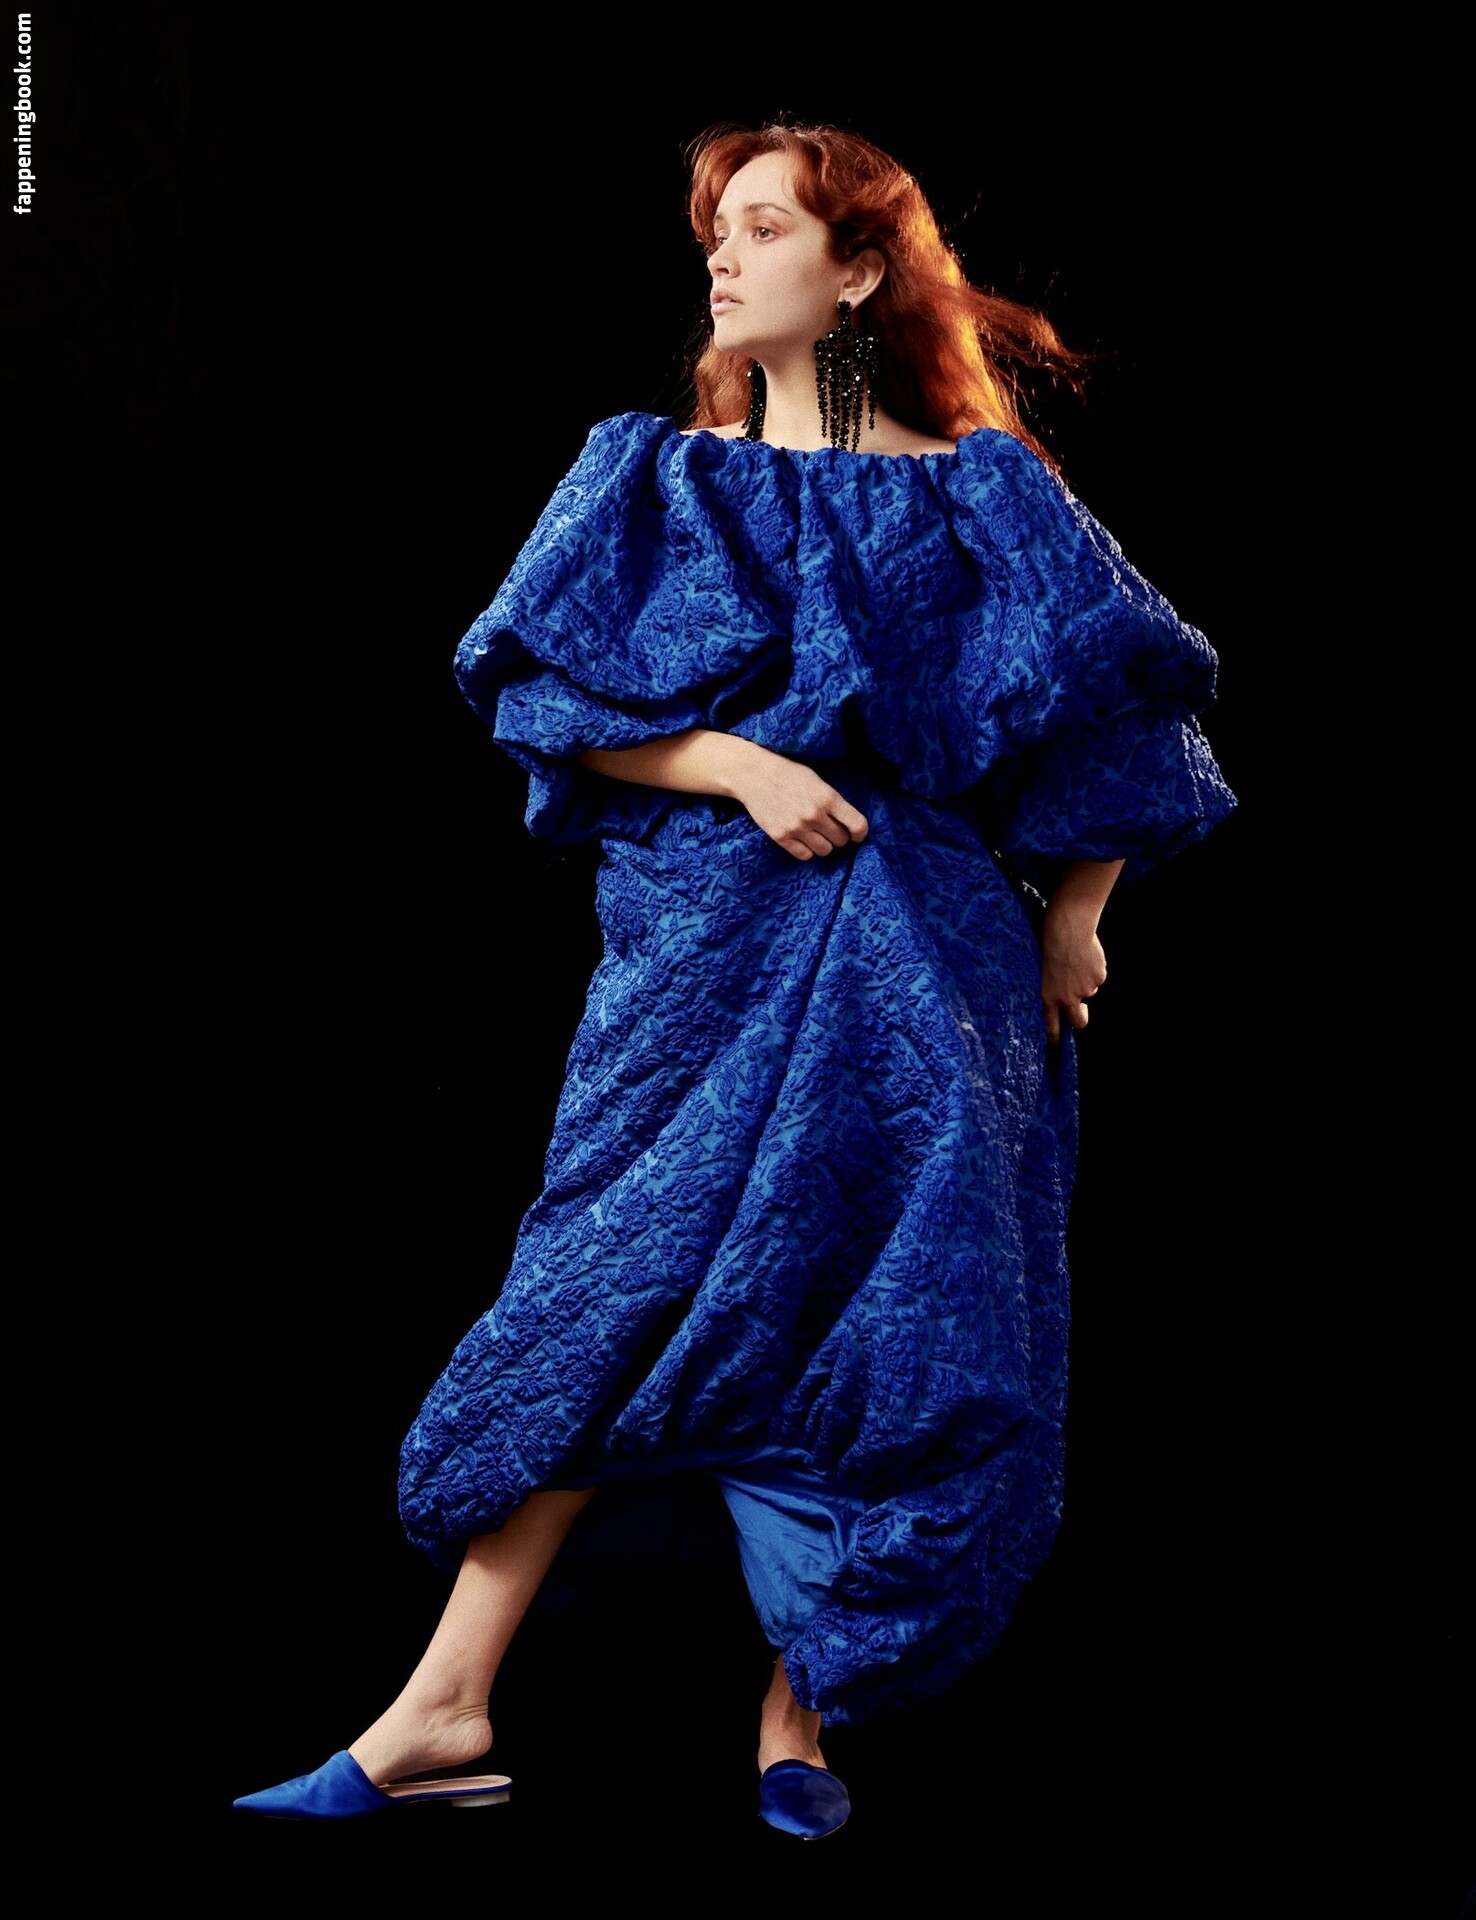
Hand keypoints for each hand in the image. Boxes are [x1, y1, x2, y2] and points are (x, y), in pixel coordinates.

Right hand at [732, 747, 868, 860]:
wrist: (754, 775)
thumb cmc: (787, 773)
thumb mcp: (817, 780)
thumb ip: (833, 800)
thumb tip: (848, 822)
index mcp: (828, 797)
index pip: (857, 825)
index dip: (861, 833)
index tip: (857, 835)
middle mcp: (815, 815)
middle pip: (841, 840)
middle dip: (839, 835)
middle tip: (829, 828)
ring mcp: (797, 828)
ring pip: (825, 851)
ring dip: (823, 844)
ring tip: (815, 833)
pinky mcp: (781, 837)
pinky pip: (805, 855)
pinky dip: (807, 850)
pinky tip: (803, 839)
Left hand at [1039, 902, 1107, 1043]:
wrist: (1067, 928)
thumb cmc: (1050, 943)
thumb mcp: (1044, 969)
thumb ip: (1054, 986)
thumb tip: (1066, 995)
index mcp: (1048, 996)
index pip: (1051, 1024)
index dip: (1054, 1037)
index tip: (1054, 1046)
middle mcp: (1067, 997)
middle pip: (1079, 1021)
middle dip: (1082, 1018)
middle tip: (1082, 1009)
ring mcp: (1085, 989)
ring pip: (1089, 990)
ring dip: (1084, 980)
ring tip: (1076, 960)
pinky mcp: (1098, 977)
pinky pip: (1098, 976)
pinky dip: (1094, 968)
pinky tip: (1086, 954)